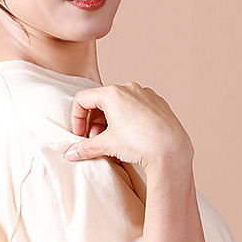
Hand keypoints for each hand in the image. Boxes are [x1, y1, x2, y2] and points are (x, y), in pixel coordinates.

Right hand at [64, 82, 193, 171]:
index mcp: (112, 93)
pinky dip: (128, 119)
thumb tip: (70, 154)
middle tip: (96, 140)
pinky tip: (131, 137)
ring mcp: (146, 94)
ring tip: (113, 141)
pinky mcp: (158, 102)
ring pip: (120, 104)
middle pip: (101, 101)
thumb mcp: (107, 145)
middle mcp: (129, 88)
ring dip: (110, 121)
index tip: (80, 135)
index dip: (77, 118)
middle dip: (94, 122)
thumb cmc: (139, 144)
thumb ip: (85, 148)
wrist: (171, 150)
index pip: (83, 99)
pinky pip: (136, 107)